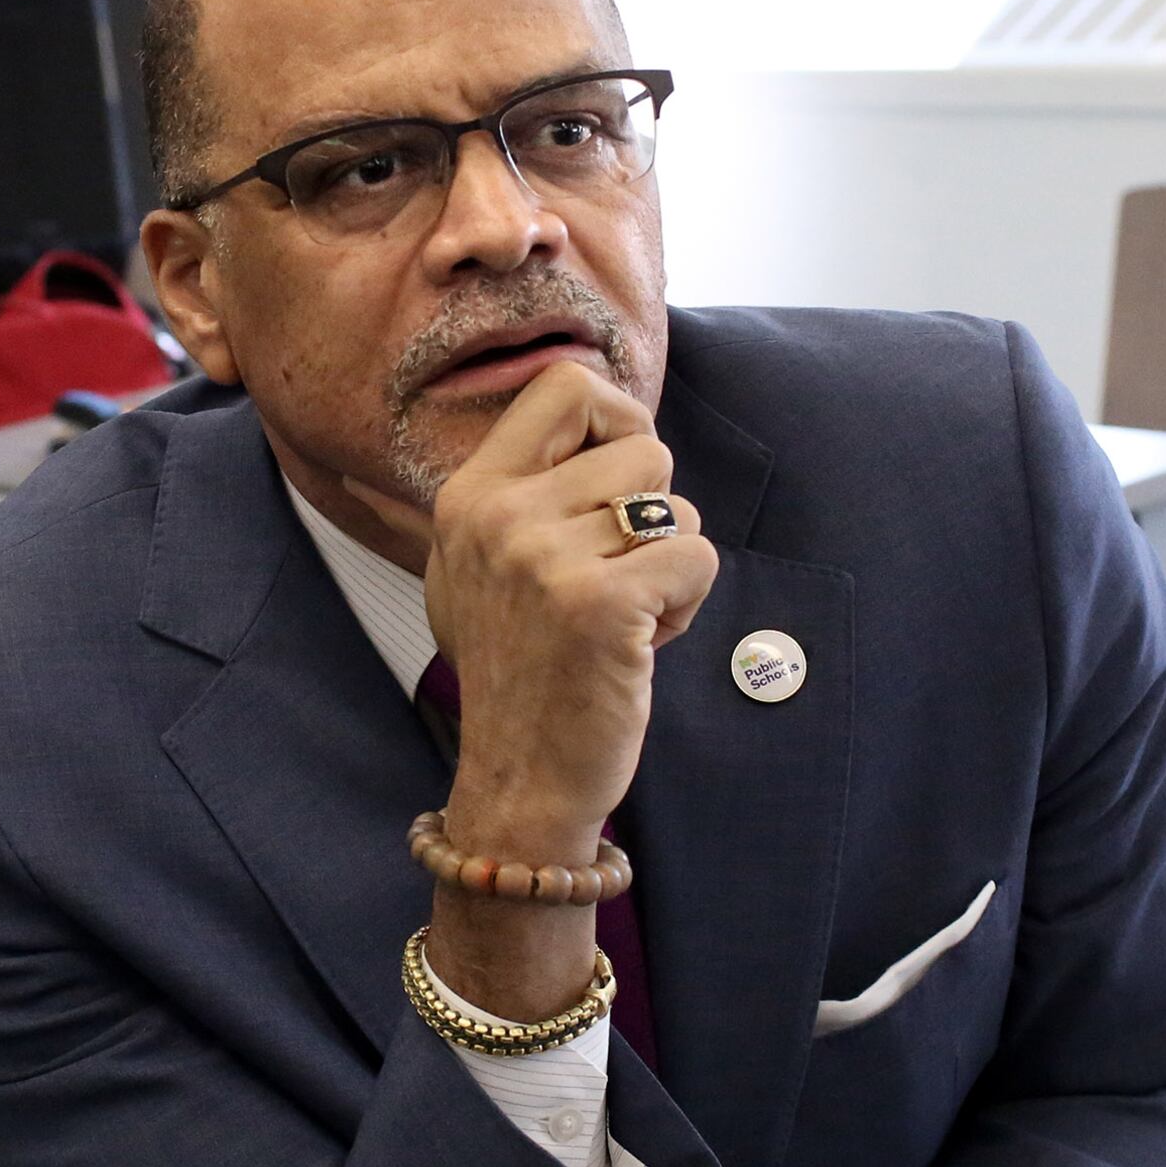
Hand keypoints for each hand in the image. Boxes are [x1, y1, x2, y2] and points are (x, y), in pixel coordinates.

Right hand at [346, 362, 719, 865]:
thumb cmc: (516, 671)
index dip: (617, 416)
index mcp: (469, 495)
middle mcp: (499, 515)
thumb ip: (518, 492)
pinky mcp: (600, 606)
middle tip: (616, 574)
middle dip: (653, 510)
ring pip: (676, 508)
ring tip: (625, 614)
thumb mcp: (476, 568)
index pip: (564, 384)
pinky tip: (641, 642)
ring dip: (670, 564)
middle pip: (642, 447)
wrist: (517, 782)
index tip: (618, 475)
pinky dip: (686, 604)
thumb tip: (592, 411)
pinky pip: (696, 558)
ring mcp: (544, 559)